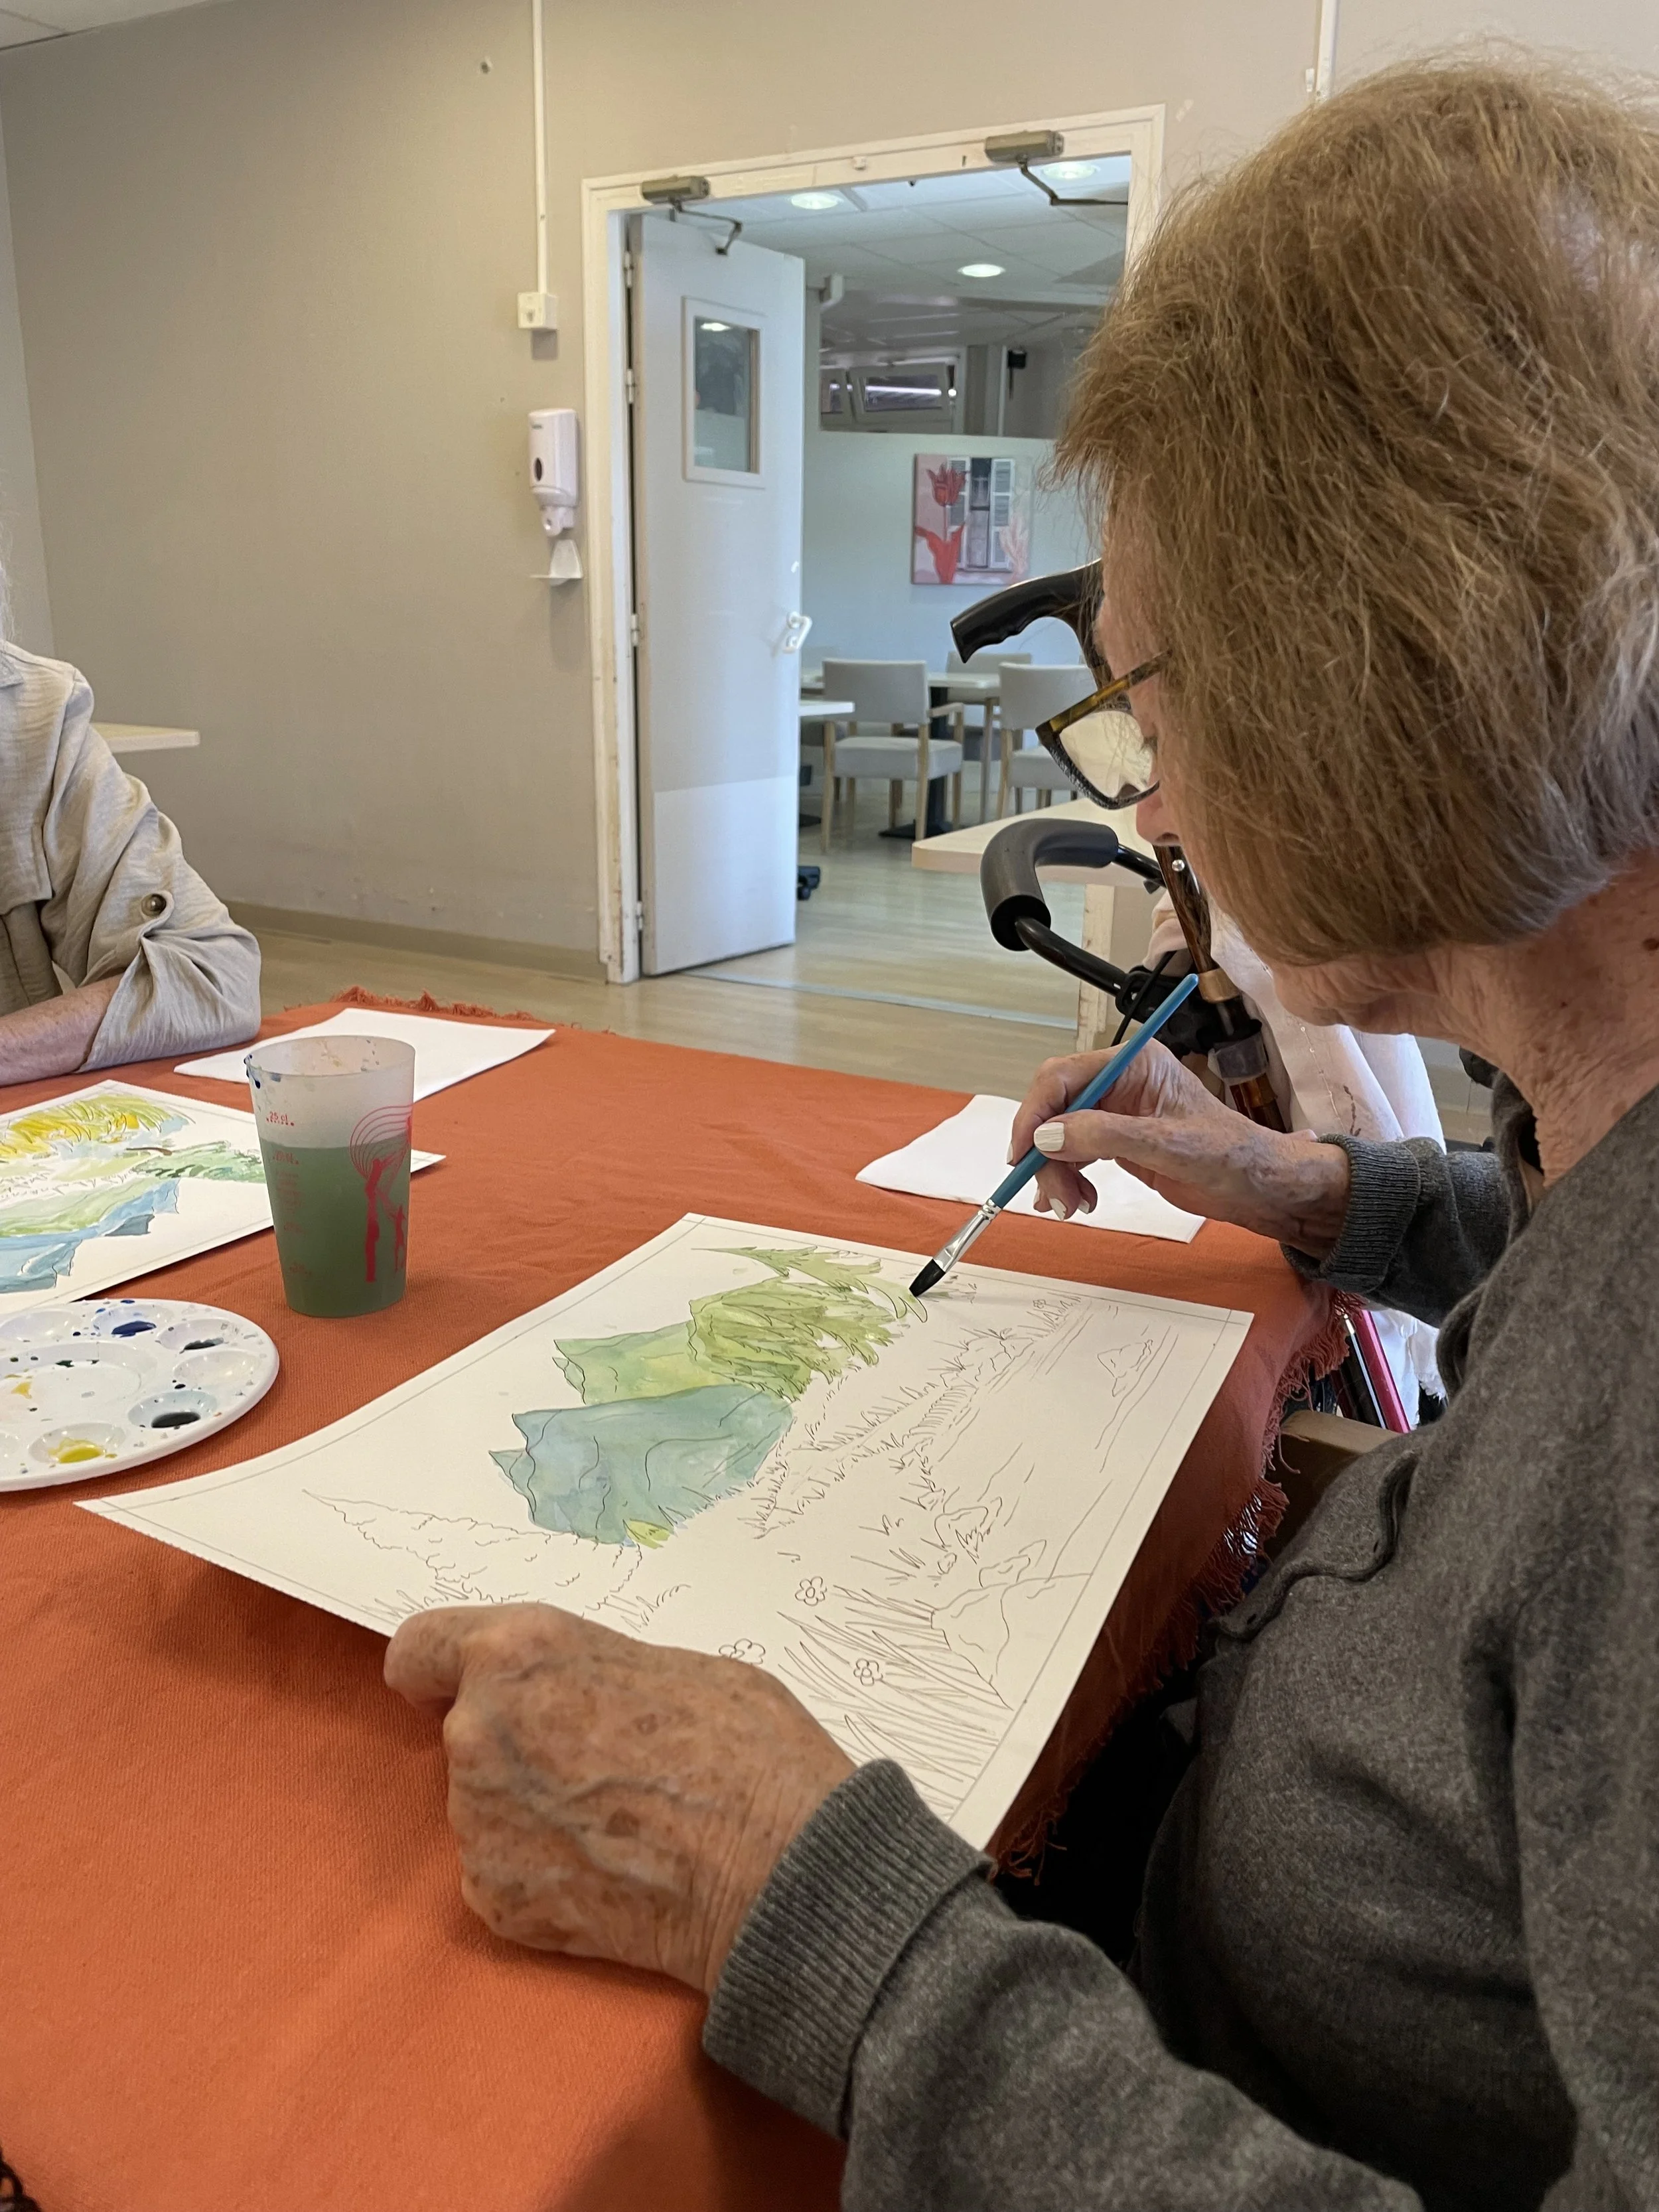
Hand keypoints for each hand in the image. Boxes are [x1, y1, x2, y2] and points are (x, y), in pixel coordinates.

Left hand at [385, 1603, 852, 1993]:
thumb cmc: (747, 1751)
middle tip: (593, 1764)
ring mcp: (479, 1824)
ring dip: (530, 1812)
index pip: (418, 1650)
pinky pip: (504, 1875)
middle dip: (514, 1744)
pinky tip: (612, 1872)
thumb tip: (578, 1699)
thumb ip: (592, 1674)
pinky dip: (544, 1876)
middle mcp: (480, 1733)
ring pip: (485, 1808)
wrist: (777, 1872)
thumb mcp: (673, 1664)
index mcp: (520, 1655)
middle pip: (466, 1732)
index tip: (454, 1687)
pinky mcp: (496, 1901)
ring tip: (617, 1824)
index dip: (437, 1670)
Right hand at [1008, 1040, 1351, 1255]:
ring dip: (1055, 1173)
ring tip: (1072, 1207)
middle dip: (1045, 1153)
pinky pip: (1073, 1156)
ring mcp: (1117, 1114)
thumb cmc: (1233, 1157)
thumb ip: (1105, 1136)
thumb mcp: (1168, 1146)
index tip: (1021, 1153)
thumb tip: (1047, 1136)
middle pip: (1053, 1110)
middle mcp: (1119, 1084)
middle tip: (1053, 1196)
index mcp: (1134, 1065)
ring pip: (1058, 1137)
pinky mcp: (1117, 1142)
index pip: (1061, 1077)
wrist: (1262, 1189)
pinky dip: (1067, 1180)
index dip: (1034, 1114)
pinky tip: (1078, 1202)